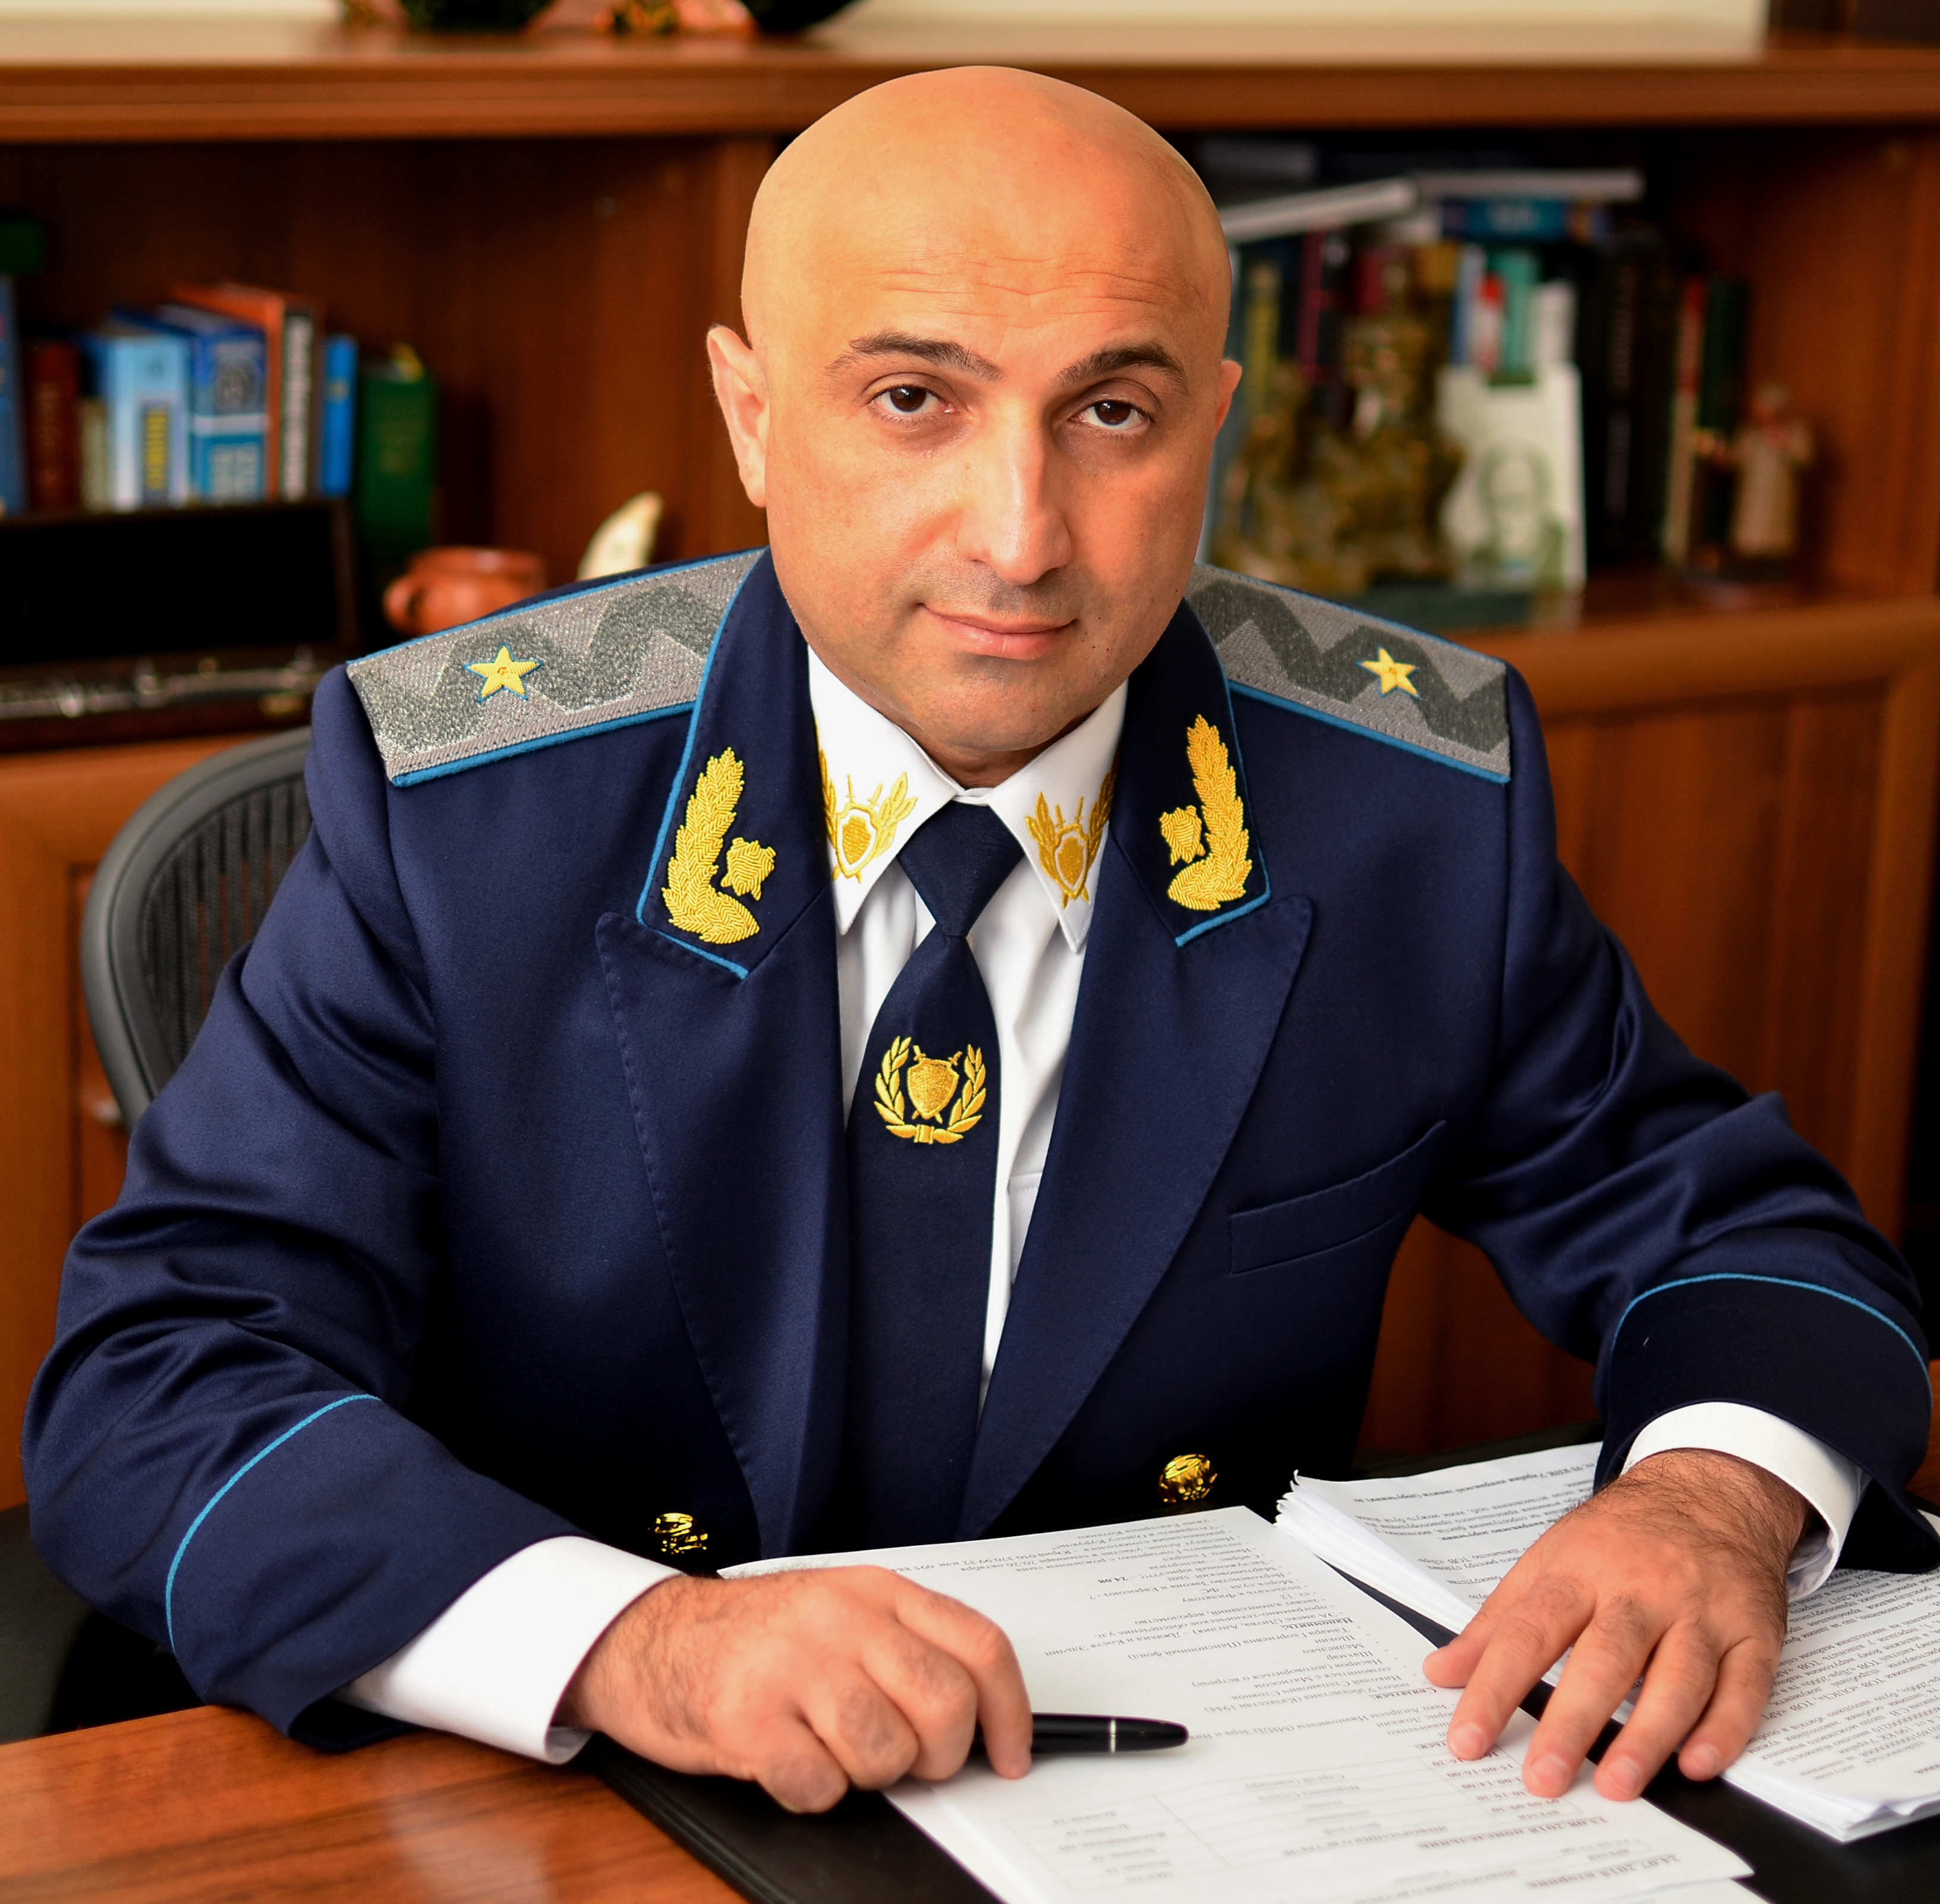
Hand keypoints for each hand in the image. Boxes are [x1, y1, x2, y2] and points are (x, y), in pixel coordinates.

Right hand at [557, 1566, 1032, 1811]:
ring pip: (886, 1754)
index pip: (979, 1646)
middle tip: (908, 1762)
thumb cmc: (755, 1638)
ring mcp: (792, 1665)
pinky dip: (813, 1793)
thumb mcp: (841, 1615)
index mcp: (875, 1591)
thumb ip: (907, 1649)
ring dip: (868, 1776)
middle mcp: (840, 1619)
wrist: (649, 1638)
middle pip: (944, 1705)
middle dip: (939, 1756)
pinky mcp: (747, 1718)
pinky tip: (789, 1763)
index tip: (1012, 1755)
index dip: (1011, 1712)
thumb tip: (986, 1720)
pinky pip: (819, 1786)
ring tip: (832, 1750)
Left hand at [1423, 1449, 1804, 1801]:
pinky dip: (1725, 1728)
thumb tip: (1441, 1671)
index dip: (1494, 1688)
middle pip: (1604, 1657)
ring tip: (1617, 1785)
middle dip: (1572, 1721)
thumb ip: (1497, 1622)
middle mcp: (1641, 1590)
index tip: (1467, 1739)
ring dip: (1648, 1734)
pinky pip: (1744, 1686)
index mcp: (1580, 1570)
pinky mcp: (1753, 1633)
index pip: (1528, 1632)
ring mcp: (1701, 1611)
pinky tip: (1698, 1764)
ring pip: (1678, 1677)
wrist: (1710, 1490)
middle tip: (1543, 1778)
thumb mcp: (1550, 1559)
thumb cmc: (1621, 1536)